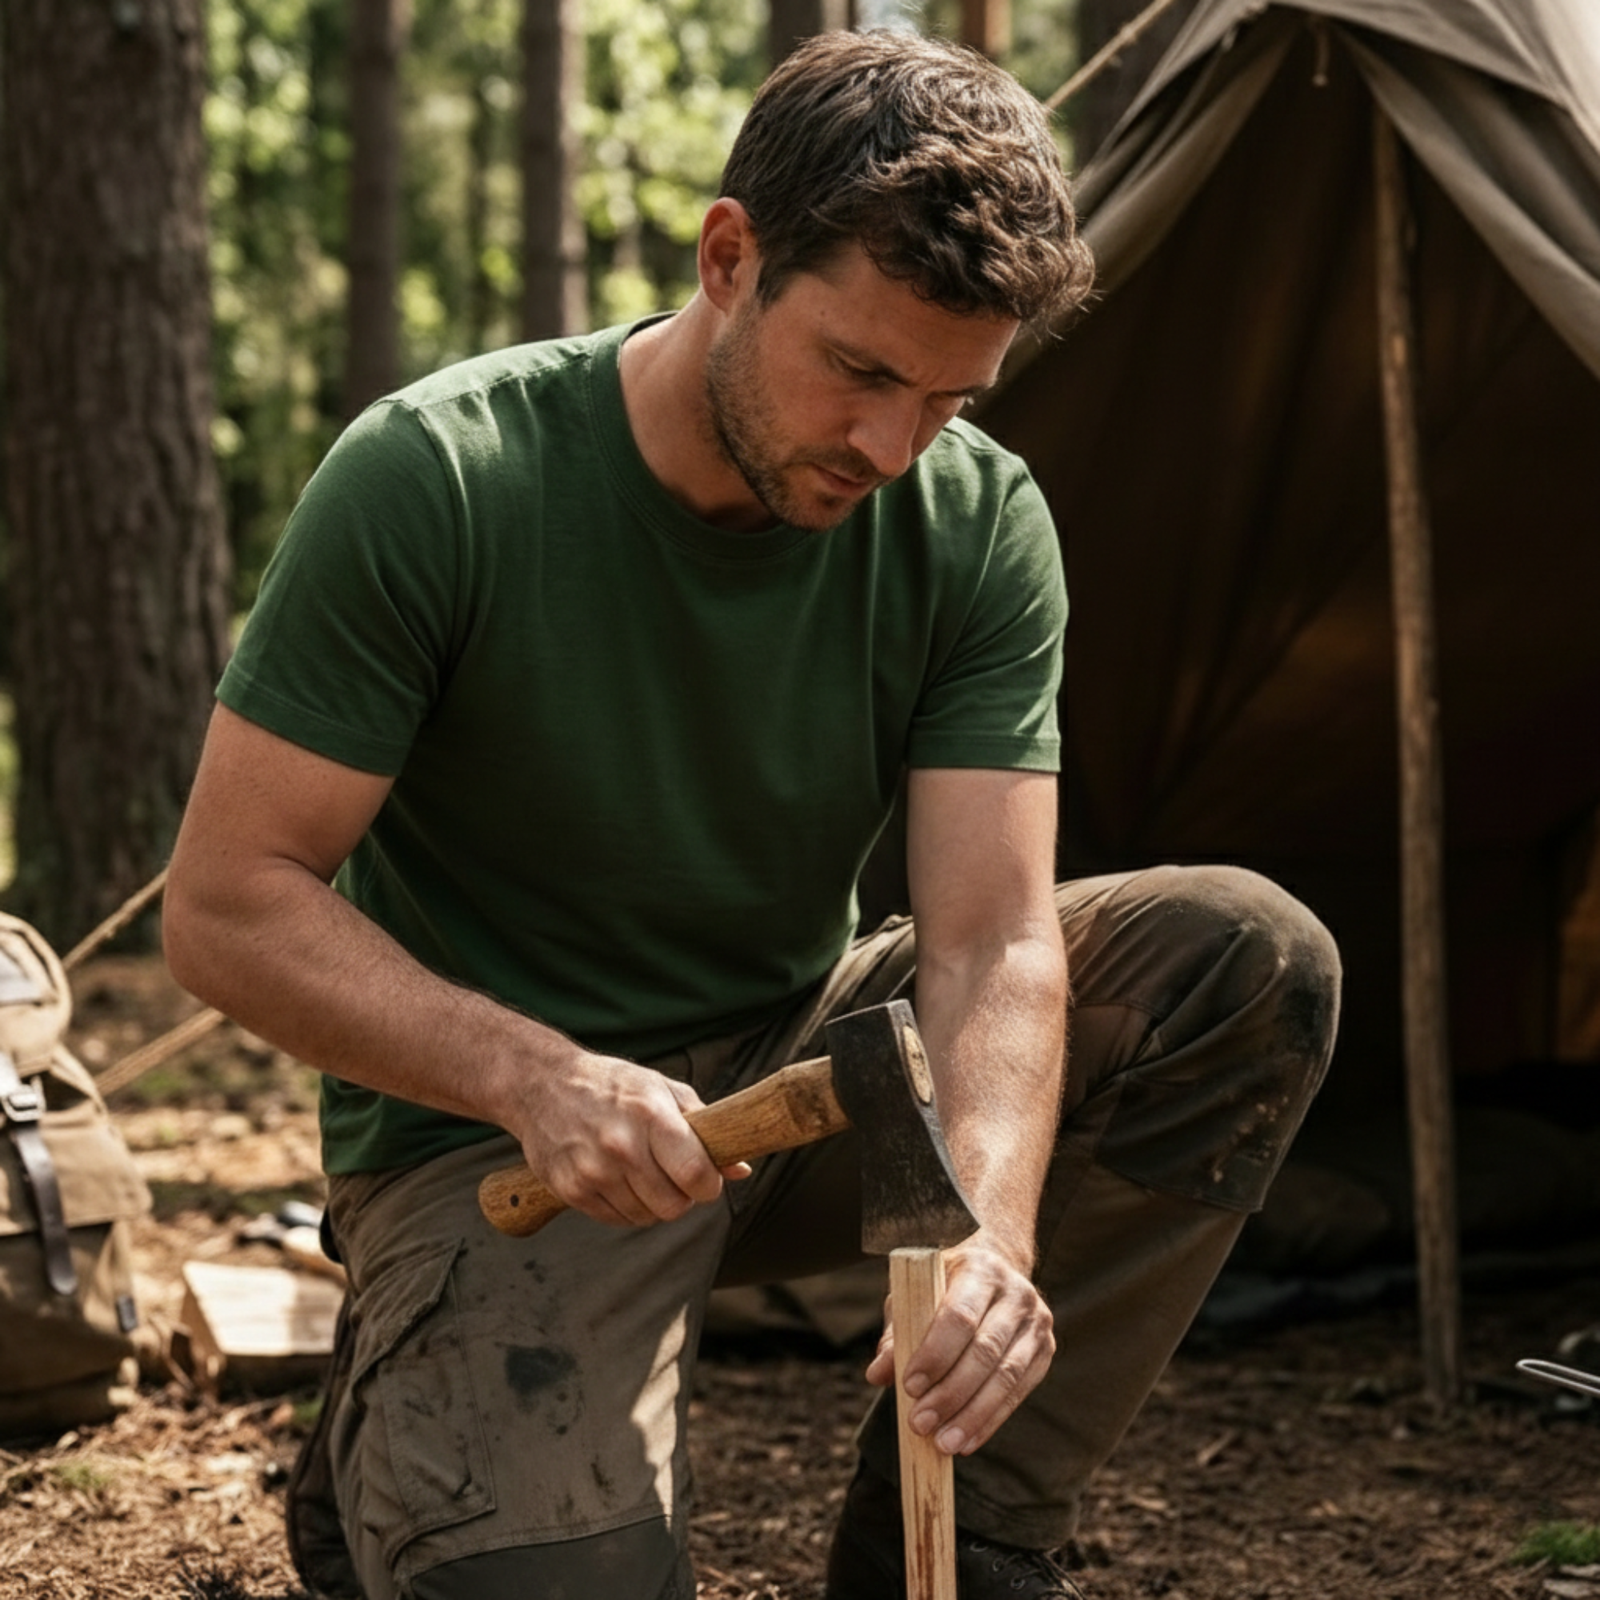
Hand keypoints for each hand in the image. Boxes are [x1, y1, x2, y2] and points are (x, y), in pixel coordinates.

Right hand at [510, 1051, 750, 1227]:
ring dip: (653, 1203)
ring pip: (646, 1217)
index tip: (706, 1178)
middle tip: (674, 1175)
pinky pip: (616, 1219)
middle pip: (673, 1206)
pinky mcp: (571, 1190)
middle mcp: (621, 1145)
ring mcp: (592, 1170)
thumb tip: (742, 1170)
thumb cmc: (612, 1085)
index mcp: (651, 1115)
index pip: (696, 1175)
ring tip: (643, 1172)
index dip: (709, 1184)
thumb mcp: (662, 1090)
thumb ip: (703, 1127)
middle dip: (683, 1197)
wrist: (543, 1084)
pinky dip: (625, 1207)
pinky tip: (619, 1179)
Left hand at [864, 1234, 1053, 1455]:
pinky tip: (966, 1441)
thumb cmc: (944, 1286)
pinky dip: (990, 1421)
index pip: (959, 1316)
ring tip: (943, 1443)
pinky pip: (1018, 1393)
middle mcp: (1016, 1294)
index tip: (909, 1387)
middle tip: (920, 1424)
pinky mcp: (1044, 1351)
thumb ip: (897, 1333)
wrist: (997, 1268)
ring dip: (972, 1415)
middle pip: (985, 1351)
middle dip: (950, 1393)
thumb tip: (877, 1375)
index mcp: (980, 1270)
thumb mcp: (915, 1296)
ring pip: (1006, 1376)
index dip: (935, 1354)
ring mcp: (1036, 1323)